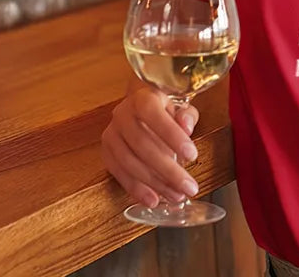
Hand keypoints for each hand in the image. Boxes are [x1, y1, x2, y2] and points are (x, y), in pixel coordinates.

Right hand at [101, 86, 200, 207]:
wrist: (141, 105)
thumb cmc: (165, 107)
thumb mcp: (181, 104)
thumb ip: (186, 115)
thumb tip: (187, 126)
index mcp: (142, 98)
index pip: (154, 115)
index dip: (172, 135)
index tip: (192, 155)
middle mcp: (122, 114)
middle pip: (142, 145)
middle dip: (168, 170)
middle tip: (188, 186)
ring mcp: (111, 134)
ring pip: (130, 163)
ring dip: (154, 184)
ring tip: (176, 196)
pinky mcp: (106, 152)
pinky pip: (119, 174)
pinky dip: (136, 189)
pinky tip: (153, 199)